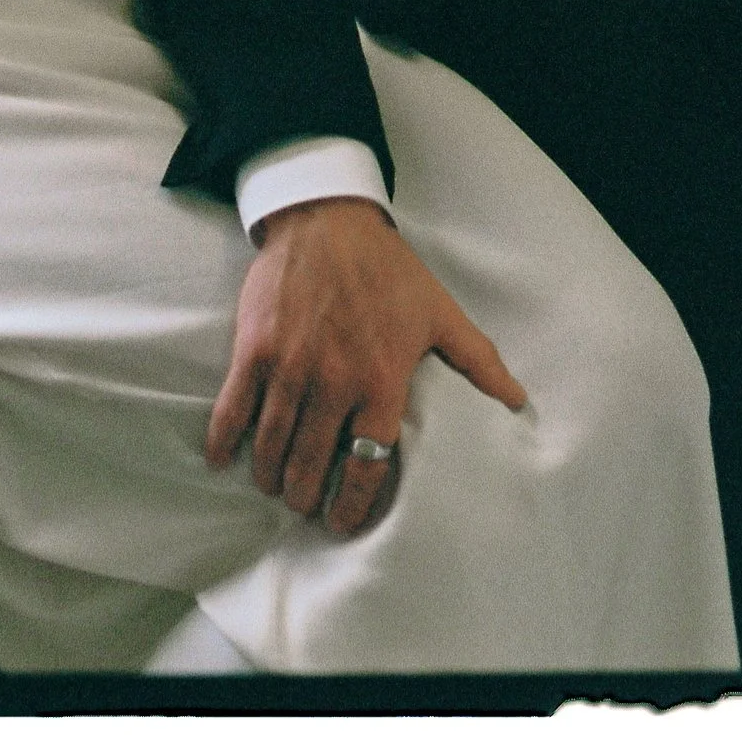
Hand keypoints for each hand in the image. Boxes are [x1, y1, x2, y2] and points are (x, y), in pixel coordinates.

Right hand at [207, 198, 526, 538]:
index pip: (365, 466)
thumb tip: (517, 400)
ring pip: (271, 447)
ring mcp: (290, 366)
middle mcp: (334, 382)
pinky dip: (225, 441)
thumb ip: (478, 361)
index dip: (350, 506)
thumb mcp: (440, 312)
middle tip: (303, 504)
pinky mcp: (254, 348)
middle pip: (309, 466)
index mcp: (381, 381)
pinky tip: (223, 458)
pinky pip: (233, 409)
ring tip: (273, 485)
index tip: (340, 523)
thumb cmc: (388, 268)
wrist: (328, 218)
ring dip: (269, 477)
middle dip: (303, 496)